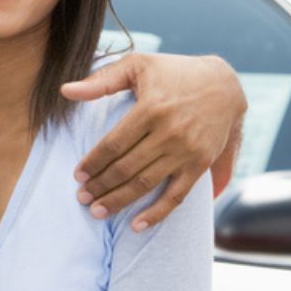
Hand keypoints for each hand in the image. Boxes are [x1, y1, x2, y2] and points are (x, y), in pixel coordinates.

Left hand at [62, 52, 246, 228]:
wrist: (224, 84)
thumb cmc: (174, 72)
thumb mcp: (138, 65)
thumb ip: (102, 80)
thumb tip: (65, 90)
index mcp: (151, 108)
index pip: (113, 144)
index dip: (93, 162)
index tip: (78, 175)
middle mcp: (169, 132)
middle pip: (126, 167)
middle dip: (100, 186)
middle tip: (81, 198)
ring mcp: (186, 151)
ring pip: (145, 183)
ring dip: (119, 201)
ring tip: (98, 211)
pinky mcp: (200, 165)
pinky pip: (176, 195)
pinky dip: (157, 213)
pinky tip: (137, 225)